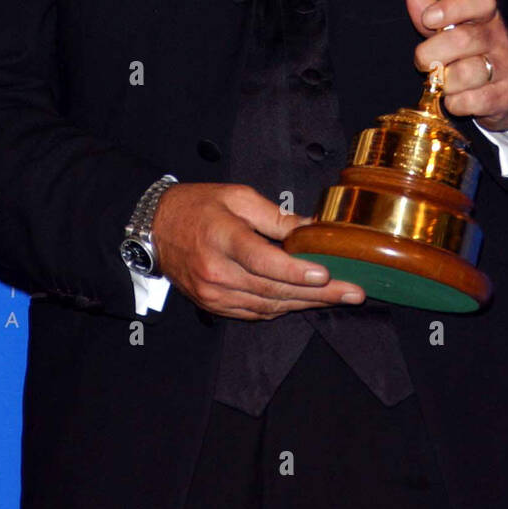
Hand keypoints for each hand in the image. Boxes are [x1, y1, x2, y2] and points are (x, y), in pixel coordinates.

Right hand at [150, 182, 365, 319]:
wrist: (155, 229)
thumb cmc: (197, 206)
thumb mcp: (237, 197)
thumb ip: (276, 216)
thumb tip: (313, 227)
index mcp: (222, 238)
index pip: (263, 261)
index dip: (296, 270)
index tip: (327, 274)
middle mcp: (216, 272)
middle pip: (273, 288)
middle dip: (318, 293)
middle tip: (352, 293)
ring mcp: (214, 294)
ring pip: (268, 305)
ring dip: (305, 303)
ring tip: (338, 298)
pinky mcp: (213, 305)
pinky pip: (255, 312)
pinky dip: (282, 307)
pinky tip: (304, 300)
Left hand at [407, 0, 507, 131]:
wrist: (507, 92)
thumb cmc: (471, 55)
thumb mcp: (452, 32)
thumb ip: (433, 16)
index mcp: (488, 17)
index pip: (481, 1)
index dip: (452, 7)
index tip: (428, 19)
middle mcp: (500, 39)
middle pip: (464, 39)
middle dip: (432, 53)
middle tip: (422, 61)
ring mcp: (506, 68)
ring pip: (465, 74)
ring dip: (443, 81)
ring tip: (442, 81)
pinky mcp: (505, 96)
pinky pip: (469, 101)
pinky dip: (454, 102)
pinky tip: (455, 98)